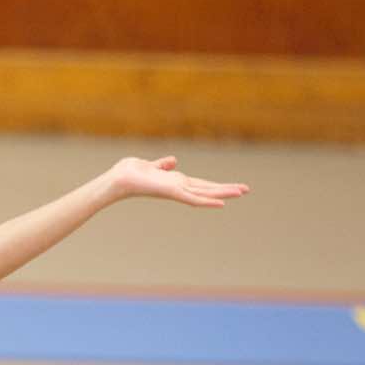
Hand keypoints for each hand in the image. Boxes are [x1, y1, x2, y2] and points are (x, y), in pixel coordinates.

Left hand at [103, 155, 248, 207]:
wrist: (119, 179)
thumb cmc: (130, 173)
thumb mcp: (150, 166)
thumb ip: (162, 165)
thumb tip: (173, 161)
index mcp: (175, 181)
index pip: (200, 184)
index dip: (216, 185)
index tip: (232, 186)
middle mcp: (179, 187)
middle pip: (208, 188)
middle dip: (226, 189)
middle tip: (246, 190)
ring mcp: (177, 190)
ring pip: (205, 193)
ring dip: (224, 193)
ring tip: (242, 192)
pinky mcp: (172, 193)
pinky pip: (193, 199)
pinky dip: (206, 201)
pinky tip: (221, 204)